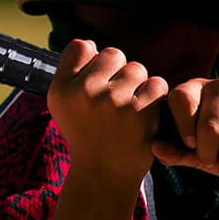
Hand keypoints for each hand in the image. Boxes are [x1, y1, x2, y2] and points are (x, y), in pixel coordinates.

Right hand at [47, 39, 168, 182]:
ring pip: (137, 69)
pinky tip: (143, 116)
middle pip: (113, 54)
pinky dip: (154, 98)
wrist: (104, 174)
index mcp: (62, 89)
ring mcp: (114, 101)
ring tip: (127, 111)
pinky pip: (156, 84)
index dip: (93, 62)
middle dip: (118, 73)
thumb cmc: (86, 132)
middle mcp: (84, 92)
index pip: (81, 47)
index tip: (94, 84)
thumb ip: (72, 70)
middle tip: (113, 102)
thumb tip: (92, 45)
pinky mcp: (141, 112)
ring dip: (138, 86)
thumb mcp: (62, 104)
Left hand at [152, 77, 218, 179]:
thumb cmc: (215, 145)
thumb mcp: (191, 150)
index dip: (184, 127)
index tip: (190, 146)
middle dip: (210, 154)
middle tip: (212, 164)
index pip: (182, 99)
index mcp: (194, 88)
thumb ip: (173, 150)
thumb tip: (155, 148)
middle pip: (210, 125)